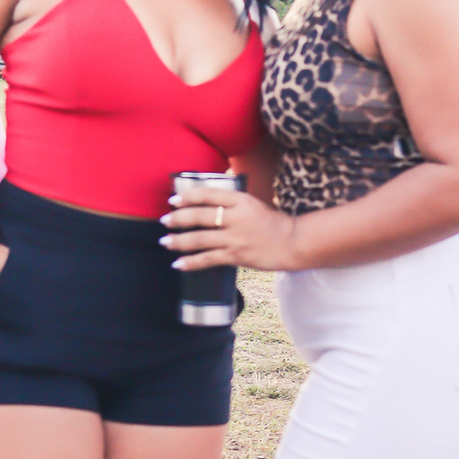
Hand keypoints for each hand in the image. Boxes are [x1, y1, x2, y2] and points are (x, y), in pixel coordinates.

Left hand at [160, 184, 299, 271]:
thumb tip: (206, 203)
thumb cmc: (272, 223)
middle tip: (164, 221)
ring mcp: (236, 238)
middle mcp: (236, 217)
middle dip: (178, 219)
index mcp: (241, 200)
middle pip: (200, 216)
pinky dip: (191, 262)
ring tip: (165, 241)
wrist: (293, 242)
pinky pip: (208, 259)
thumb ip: (232, 203)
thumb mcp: (253, 204)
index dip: (188, 197)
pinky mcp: (237, 256)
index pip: (208, 195)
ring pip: (200, 239)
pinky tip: (178, 264)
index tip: (173, 201)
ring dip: (179, 240)